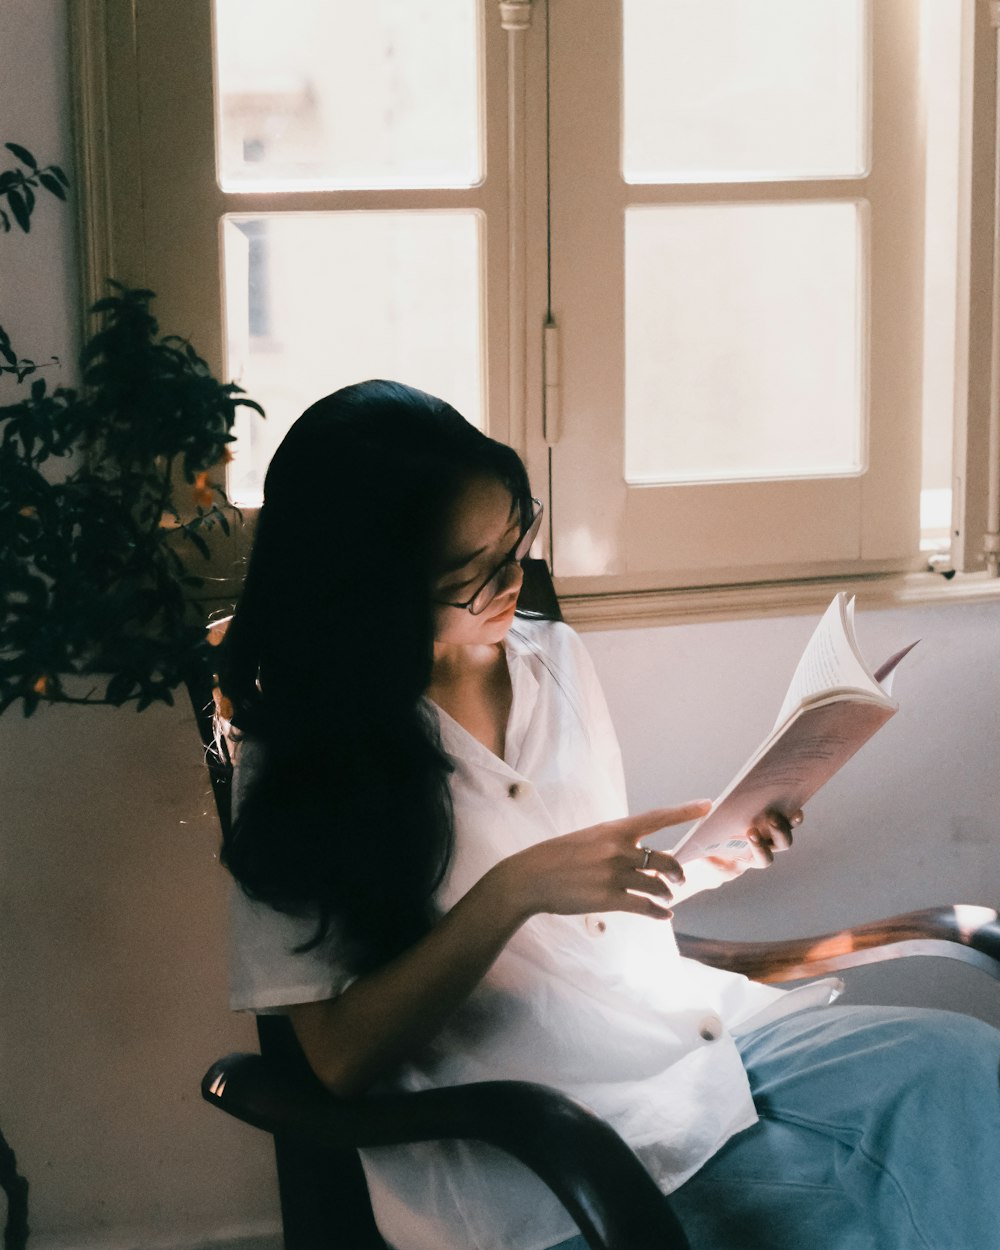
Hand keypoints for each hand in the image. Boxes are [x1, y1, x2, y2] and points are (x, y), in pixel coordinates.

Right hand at [494, 801, 710, 922]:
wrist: (531, 877)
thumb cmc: (558, 856)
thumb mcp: (589, 838)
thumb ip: (616, 843)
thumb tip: (643, 857)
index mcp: (614, 829)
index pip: (657, 817)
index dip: (685, 811)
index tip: (708, 805)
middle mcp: (618, 849)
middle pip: (664, 859)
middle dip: (677, 871)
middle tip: (678, 878)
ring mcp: (615, 875)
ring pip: (658, 885)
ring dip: (666, 893)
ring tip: (666, 898)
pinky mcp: (610, 899)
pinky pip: (646, 907)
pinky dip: (659, 912)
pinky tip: (664, 914)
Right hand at [669, 807, 801, 904]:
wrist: (714, 860)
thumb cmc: (706, 853)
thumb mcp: (702, 850)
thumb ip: (704, 841)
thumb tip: (706, 816)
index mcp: (749, 860)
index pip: (763, 859)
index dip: (761, 848)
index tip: (750, 833)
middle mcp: (765, 850)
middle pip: (781, 845)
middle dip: (778, 831)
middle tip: (771, 817)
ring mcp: (770, 837)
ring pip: (787, 830)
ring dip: (787, 820)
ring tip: (781, 806)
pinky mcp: (771, 824)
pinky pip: (787, 819)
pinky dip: (790, 812)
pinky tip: (792, 799)